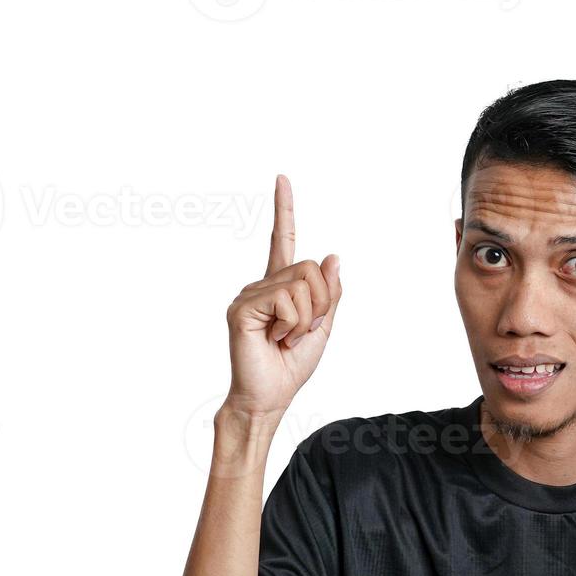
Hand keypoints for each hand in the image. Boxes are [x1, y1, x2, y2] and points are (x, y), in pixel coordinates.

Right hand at [224, 174, 342, 420]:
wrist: (270, 397)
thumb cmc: (291, 366)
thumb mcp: (323, 327)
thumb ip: (329, 293)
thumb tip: (333, 255)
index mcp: (279, 286)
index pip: (283, 241)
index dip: (284, 210)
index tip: (282, 178)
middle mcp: (261, 284)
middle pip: (312, 269)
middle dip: (321, 304)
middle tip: (302, 332)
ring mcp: (249, 294)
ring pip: (303, 284)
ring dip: (307, 318)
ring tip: (287, 338)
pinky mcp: (243, 308)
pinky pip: (287, 301)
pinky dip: (294, 325)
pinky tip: (276, 339)